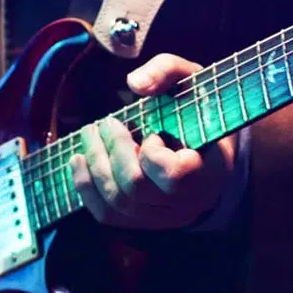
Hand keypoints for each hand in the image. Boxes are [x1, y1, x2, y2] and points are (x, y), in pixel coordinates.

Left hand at [69, 53, 239, 229]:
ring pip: (119, 203)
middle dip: (112, 151)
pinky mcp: (146, 222)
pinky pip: (109, 216)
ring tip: (89, 135)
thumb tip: (134, 84)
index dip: (152, 154)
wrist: (210, 142)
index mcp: (213, 169)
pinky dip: (86, 188)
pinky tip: (79, 161)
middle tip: (105, 123)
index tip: (152, 131)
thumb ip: (167, 70)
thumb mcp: (192, 79)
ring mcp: (168, 217)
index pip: (174, 177)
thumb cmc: (200, 108)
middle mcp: (193, 201)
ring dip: (95, 165)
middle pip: (137, 189)